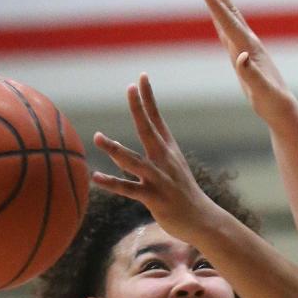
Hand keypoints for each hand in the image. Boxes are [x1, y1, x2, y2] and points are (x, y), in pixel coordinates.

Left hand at [92, 74, 218, 240]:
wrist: (203, 220)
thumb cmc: (182, 196)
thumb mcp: (166, 174)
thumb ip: (141, 163)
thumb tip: (118, 159)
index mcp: (168, 151)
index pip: (157, 119)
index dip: (148, 99)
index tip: (141, 76)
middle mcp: (164, 161)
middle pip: (148, 131)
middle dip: (138, 109)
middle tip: (129, 88)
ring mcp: (159, 179)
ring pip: (133, 161)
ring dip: (115, 149)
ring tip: (97, 137)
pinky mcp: (154, 198)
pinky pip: (128, 189)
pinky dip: (111, 184)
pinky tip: (95, 177)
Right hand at [201, 0, 295, 124]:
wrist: (282, 109)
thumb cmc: (273, 103)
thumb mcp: (262, 91)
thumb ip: (252, 74)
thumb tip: (242, 57)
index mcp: (250, 49)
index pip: (230, 24)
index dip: (217, 8)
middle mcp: (248, 43)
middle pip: (230, 11)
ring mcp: (245, 47)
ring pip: (230, 17)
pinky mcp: (243, 54)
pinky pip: (229, 30)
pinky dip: (222, 17)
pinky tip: (218, 11)